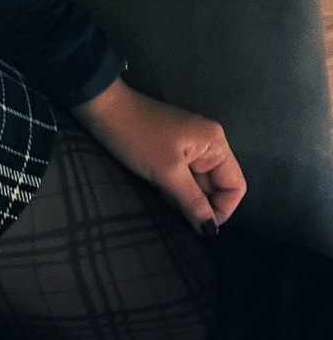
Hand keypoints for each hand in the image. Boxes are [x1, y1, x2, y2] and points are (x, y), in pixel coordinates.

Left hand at [70, 76, 246, 235]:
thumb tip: (212, 230)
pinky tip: (157, 187)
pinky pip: (182, 176)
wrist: (102, 109)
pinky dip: (172, 186)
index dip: (222, 209)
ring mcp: (190, 146)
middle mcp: (209, 143)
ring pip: (197, 183)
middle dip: (198, 202)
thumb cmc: (137, 138)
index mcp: (215, 144)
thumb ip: (192, 201)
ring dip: (183, 196)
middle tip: (174, 208)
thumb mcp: (167, 173)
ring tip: (162, 194)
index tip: (201, 226)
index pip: (235, 185)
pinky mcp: (173, 149)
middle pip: (216, 186)